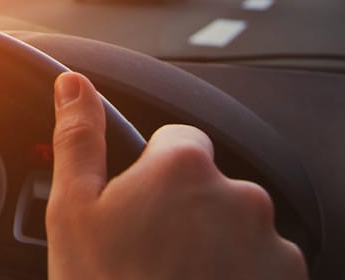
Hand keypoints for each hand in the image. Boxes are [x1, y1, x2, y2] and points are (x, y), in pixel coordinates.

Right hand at [45, 72, 305, 279]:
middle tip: (150, 258)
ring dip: (216, 248)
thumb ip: (79, 138)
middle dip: (186, 214)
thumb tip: (73, 84)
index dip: (151, 176)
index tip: (136, 212)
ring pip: (239, 228)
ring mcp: (272, 244)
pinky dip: (241, 278)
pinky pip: (265, 267)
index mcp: (184, 168)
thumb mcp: (72, 213)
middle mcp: (239, 196)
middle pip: (211, 187)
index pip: (177, 142)